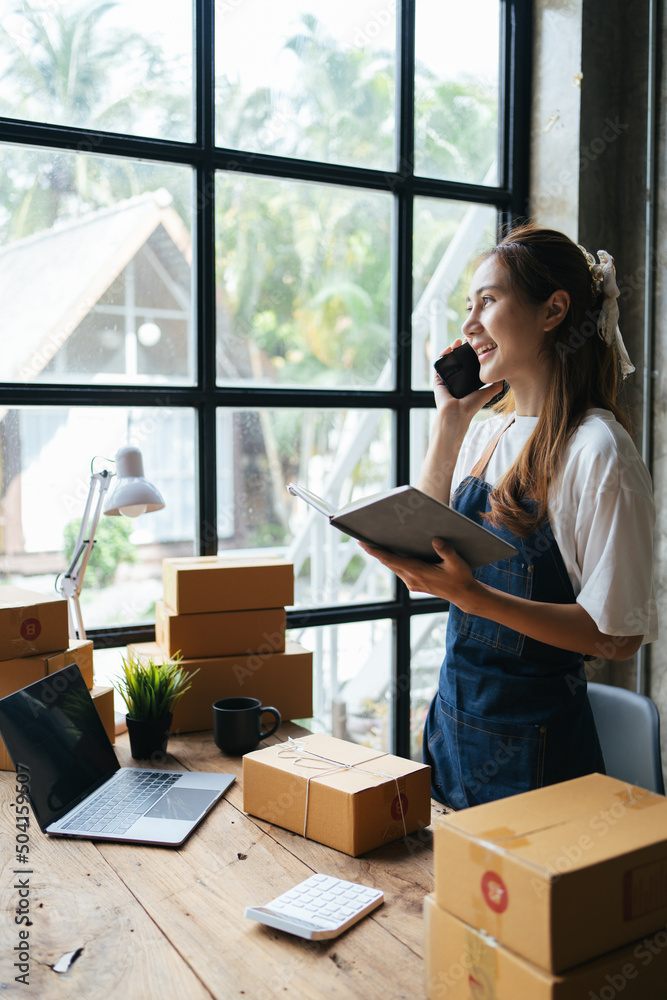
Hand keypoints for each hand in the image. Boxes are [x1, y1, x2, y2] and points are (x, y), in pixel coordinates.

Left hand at [358, 537, 476, 605]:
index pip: (392, 560)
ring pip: (394, 567)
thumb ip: (446, 552)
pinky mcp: (415, 584)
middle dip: (376, 551)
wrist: (464, 596)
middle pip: (389, 563)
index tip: (364, 544)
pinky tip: (391, 552)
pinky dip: (393, 561)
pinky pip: (400, 570)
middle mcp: (412, 579)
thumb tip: (435, 540)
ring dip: (384, 556)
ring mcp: (412, 583)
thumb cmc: (461, 578)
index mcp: (419, 573)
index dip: (377, 552)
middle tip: (363, 538)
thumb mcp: (457, 563)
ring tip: (372, 542)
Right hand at [434, 338, 503, 418]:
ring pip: (448, 360)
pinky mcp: (438, 379)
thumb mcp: (486, 394)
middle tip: (468, 339)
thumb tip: (504, 377)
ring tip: (458, 341)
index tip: (478, 344)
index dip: (473, 354)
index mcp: (466, 382)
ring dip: (452, 349)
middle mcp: (456, 379)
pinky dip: (442, 355)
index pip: (469, 364)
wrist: (457, 413)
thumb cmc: (470, 407)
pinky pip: (439, 364)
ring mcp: (446, 379)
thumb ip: (495, 386)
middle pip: (458, 360)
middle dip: (462, 349)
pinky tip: (449, 348)